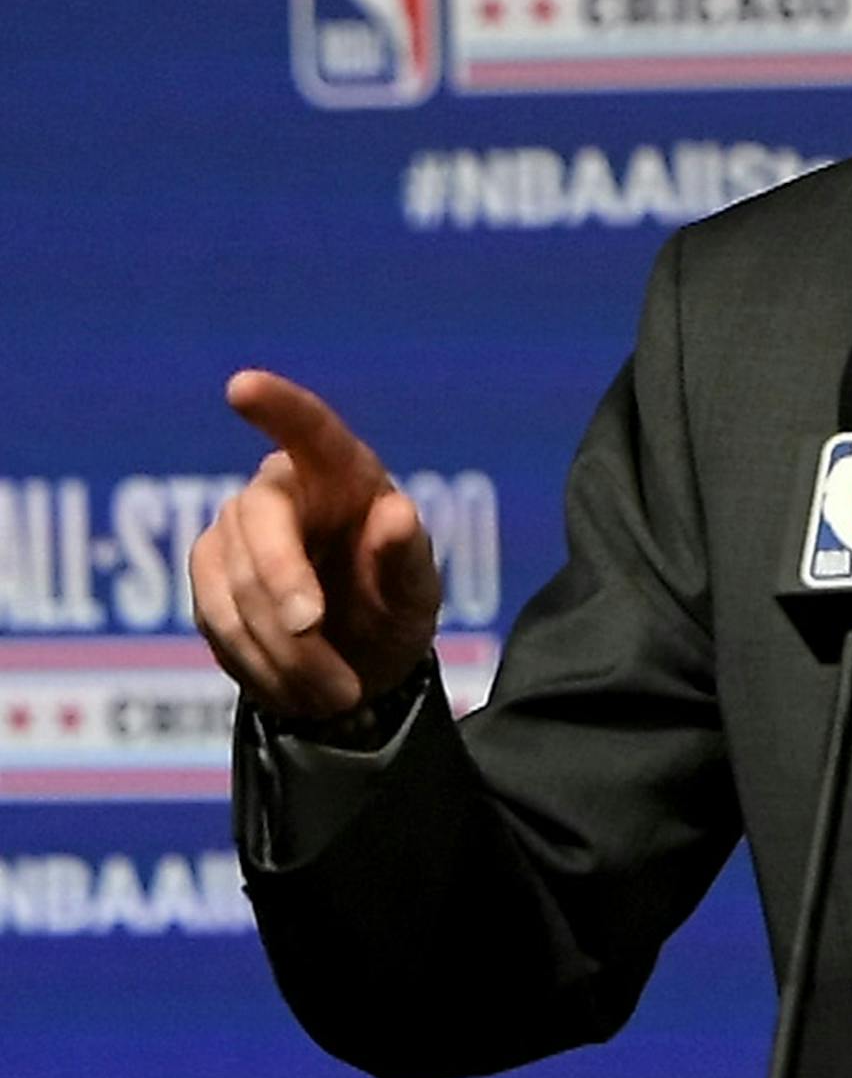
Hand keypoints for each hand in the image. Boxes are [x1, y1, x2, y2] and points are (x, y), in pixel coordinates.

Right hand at [191, 370, 440, 718]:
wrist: (358, 667)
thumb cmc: (395, 608)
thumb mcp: (417, 593)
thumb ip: (407, 556)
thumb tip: (396, 512)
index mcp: (344, 474)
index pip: (311, 431)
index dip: (278, 407)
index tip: (242, 386)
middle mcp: (282, 490)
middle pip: (259, 524)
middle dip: (284, 585)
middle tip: (315, 635)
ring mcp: (235, 532)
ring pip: (234, 584)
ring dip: (283, 647)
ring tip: (339, 691)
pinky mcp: (208, 578)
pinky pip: (217, 622)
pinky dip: (259, 662)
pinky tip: (299, 687)